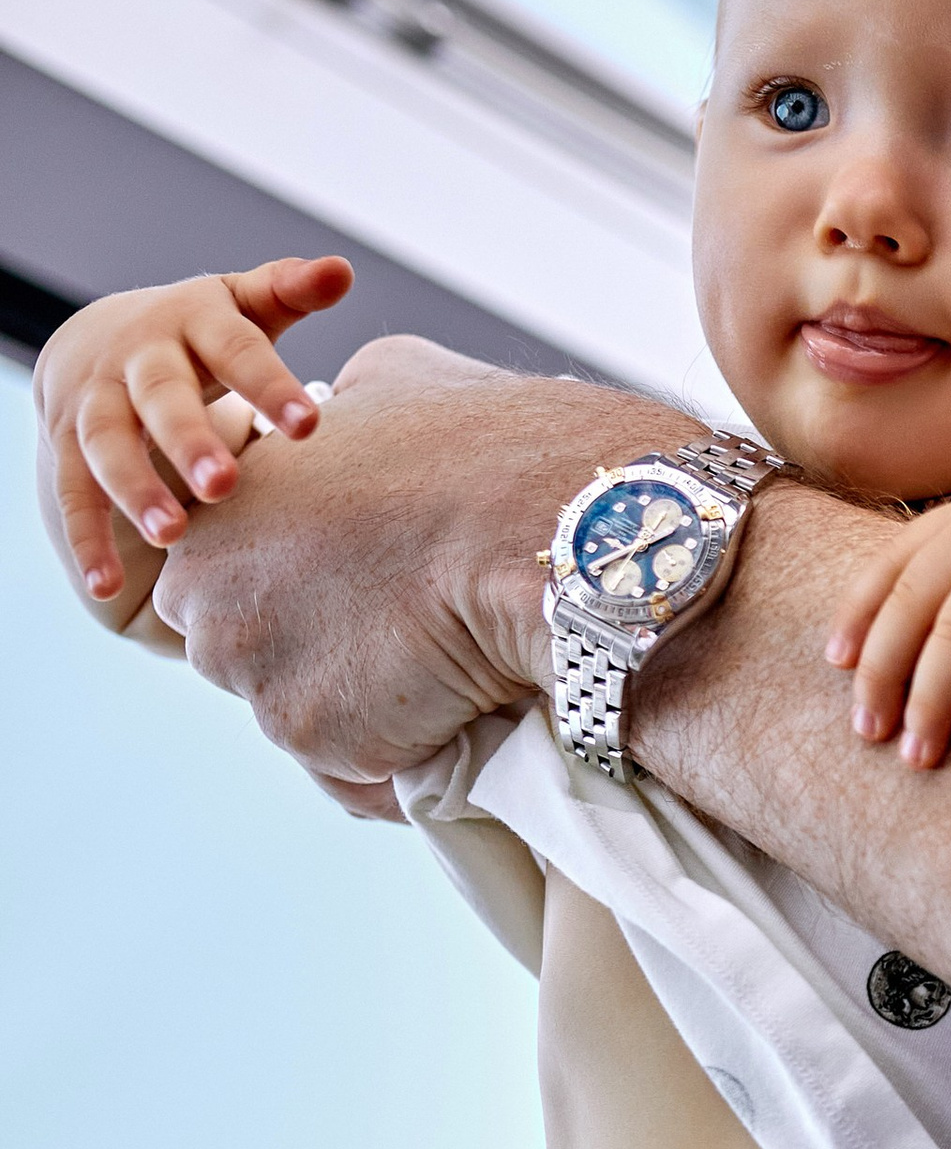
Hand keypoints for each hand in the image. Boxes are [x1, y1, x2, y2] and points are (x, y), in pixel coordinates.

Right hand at [33, 254, 350, 599]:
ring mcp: (96, 403)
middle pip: (160, 396)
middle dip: (188, 439)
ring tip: (173, 535)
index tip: (310, 426)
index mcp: (192, 321)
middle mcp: (136, 360)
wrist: (99, 340)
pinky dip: (87, 539)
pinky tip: (104, 582)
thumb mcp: (242, 306)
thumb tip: (341, 269)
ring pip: (107, 445)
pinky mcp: (68, 447)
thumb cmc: (201, 332)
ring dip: (135, 489)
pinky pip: (74, 494)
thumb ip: (289, 291)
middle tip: (224, 484)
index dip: (270, 385)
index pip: (235, 348)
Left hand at [152, 337, 690, 787]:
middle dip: (318, 647)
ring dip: (367, 703)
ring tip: (446, 669)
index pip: (234, 575)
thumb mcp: (392, 378)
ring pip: (308, 713)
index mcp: (213, 517)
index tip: (369, 579)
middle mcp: (208, 604)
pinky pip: (362, 770)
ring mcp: (257, 678)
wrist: (544, 533)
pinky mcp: (319, 738)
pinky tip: (464, 712)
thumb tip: (345, 407)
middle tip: (403, 625)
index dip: (306, 581)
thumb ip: (341, 409)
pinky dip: (409, 753)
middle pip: (254, 651)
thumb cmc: (483, 446)